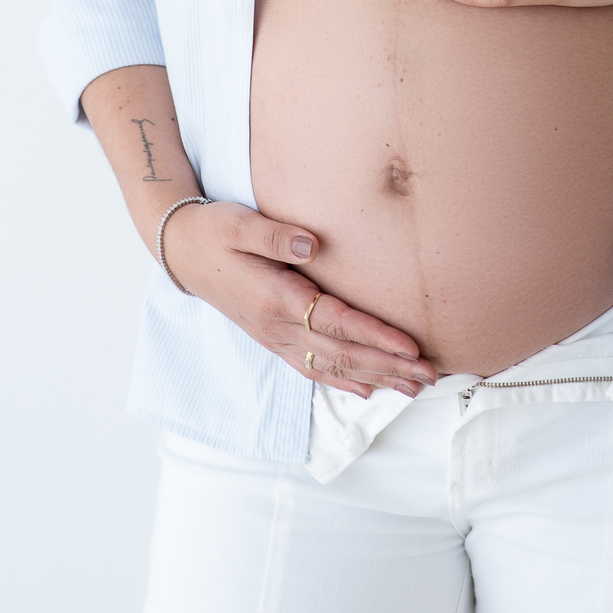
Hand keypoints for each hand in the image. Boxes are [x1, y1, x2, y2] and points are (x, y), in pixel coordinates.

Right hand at [163, 201, 440, 399]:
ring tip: (414, 387)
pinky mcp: (273, 338)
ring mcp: (274, 338)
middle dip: (389, 367)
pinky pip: (312, 368)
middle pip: (342, 354)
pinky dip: (343, 381)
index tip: (410, 346)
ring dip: (376, 379)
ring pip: (332, 367)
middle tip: (430, 375)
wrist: (181, 252)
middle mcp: (277, 327)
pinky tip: (368, 389)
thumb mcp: (239, 224)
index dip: (375, 336)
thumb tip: (310, 245)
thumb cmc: (214, 231)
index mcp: (275, 299)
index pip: (336, 322)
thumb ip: (276, 236)